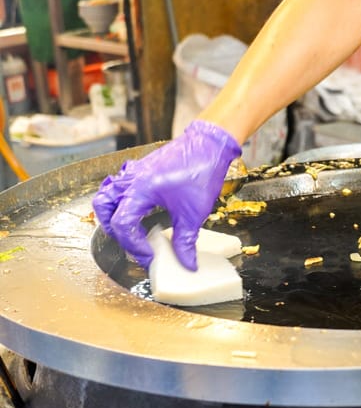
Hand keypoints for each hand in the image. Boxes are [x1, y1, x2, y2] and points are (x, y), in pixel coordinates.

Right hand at [92, 120, 241, 269]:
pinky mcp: (140, 169)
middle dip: (115, 232)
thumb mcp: (194, 212)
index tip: (150, 256)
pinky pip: (119, 185)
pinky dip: (121, 200)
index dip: (133, 245)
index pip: (122, 224)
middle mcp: (131, 179)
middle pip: (103, 209)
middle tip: (134, 245)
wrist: (210, 144)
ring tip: (129, 230)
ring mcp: (133, 172)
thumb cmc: (202, 171)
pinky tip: (138, 209)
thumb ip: (186, 241)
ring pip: (106, 194)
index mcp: (140, 189)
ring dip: (111, 214)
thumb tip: (186, 263)